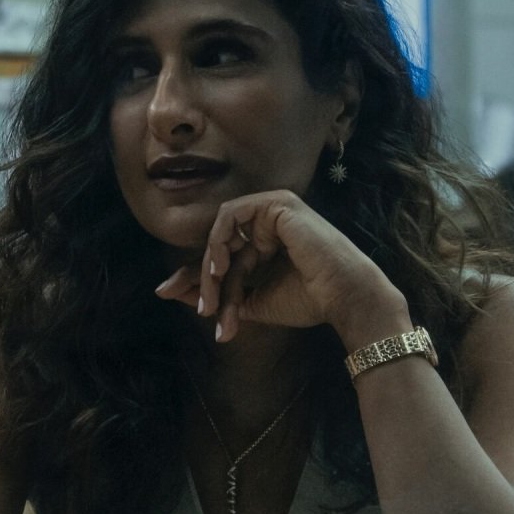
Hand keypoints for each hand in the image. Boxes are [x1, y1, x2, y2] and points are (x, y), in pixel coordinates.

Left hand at [154, 190, 407, 347]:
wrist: (344, 299)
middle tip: (204, 310)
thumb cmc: (308, 300)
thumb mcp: (251, 301)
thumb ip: (218, 293)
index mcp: (266, 241)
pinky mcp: (276, 203)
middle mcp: (268, 221)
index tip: (176, 298)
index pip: (222, 255)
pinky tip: (221, 269)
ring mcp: (273, 209)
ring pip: (221, 233)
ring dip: (212, 266)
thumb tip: (169, 290)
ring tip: (215, 296)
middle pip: (218, 245)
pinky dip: (219, 241)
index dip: (198, 277)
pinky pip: (230, 216)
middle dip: (205, 279)